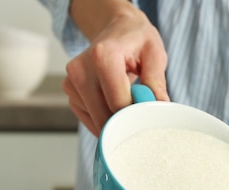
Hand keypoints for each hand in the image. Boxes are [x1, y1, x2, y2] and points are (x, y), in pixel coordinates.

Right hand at [63, 1, 168, 135]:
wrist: (116, 28)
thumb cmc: (136, 40)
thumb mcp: (155, 54)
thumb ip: (156, 82)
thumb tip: (158, 107)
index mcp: (102, 56)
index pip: (118, 104)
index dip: (136, 115)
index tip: (148, 113)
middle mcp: (81, 69)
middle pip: (104, 116)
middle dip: (126, 122)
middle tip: (141, 111)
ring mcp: (71, 82)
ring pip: (96, 121)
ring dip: (116, 121)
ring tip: (127, 100)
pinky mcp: (70, 92)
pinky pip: (89, 118)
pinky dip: (104, 117)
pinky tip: (114, 102)